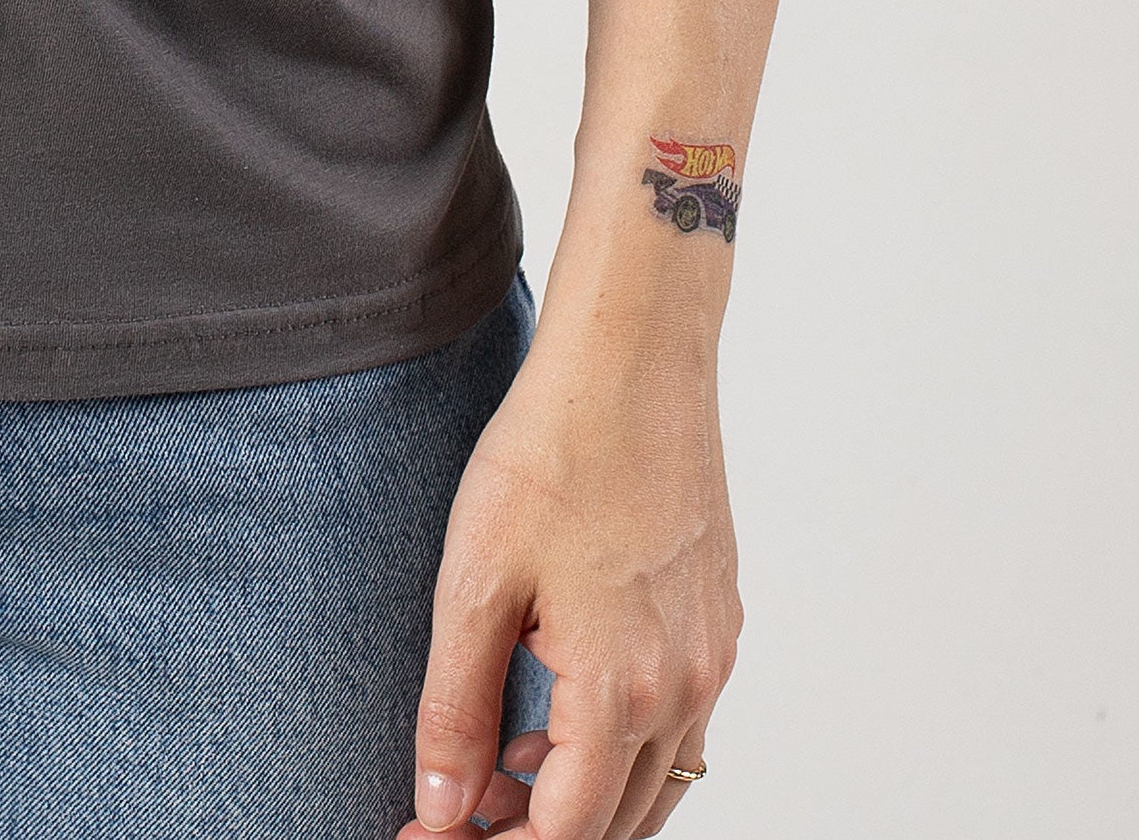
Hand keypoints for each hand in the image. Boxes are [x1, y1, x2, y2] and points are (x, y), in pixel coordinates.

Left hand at [395, 326, 739, 839]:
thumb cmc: (550, 453)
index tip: (431, 834)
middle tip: (457, 804)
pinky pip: (680, 725)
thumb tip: (441, 809)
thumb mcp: (475, 581)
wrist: (631, 359)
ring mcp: (711, 656)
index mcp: (621, 690)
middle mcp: (685, 688)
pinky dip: (622, 747)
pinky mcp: (719, 621)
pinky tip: (559, 708)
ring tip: (500, 763)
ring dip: (581, 797)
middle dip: (534, 830)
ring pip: (656, 782)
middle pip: (616, 822)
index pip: (567, 834)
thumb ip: (456, 709)